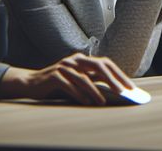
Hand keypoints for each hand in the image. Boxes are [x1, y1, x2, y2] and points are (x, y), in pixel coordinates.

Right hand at [0, 53, 133, 105]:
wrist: (31, 83)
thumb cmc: (58, 84)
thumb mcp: (77, 80)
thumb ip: (92, 80)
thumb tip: (114, 89)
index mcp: (82, 60)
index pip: (105, 63)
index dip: (119, 74)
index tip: (130, 87)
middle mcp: (75, 60)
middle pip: (98, 66)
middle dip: (112, 79)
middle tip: (122, 92)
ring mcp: (64, 66)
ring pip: (83, 78)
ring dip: (95, 91)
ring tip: (102, 101)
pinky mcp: (53, 75)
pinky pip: (69, 85)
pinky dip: (78, 94)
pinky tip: (85, 102)